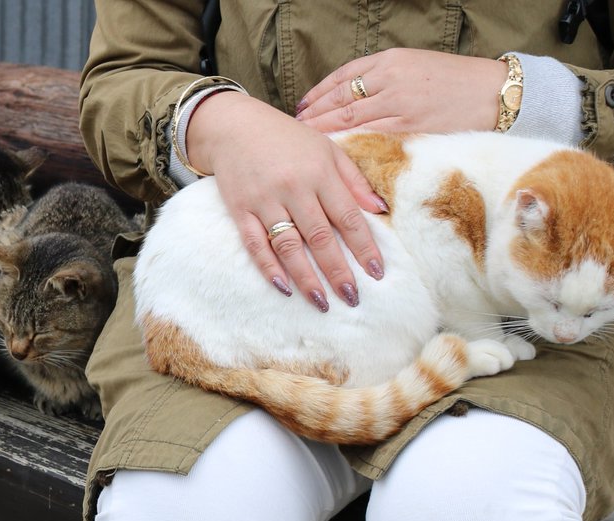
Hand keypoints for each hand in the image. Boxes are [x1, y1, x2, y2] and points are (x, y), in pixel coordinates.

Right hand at [185, 92, 387, 309]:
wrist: (234, 125)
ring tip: (322, 302)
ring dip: (306, 277)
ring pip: (288, 246)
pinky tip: (284, 288)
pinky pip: (255, 245)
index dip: (364, 247)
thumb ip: (353, 179)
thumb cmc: (287, 139)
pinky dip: (269, 268)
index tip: (377, 272)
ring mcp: (264, 200)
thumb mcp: (326, 149)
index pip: (347, 217)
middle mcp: (293, 187)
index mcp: (319, 172)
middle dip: (338, 271)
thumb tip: (380, 211)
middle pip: (320, 237)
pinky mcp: (240, 210)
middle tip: (352, 298)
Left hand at [295, 48, 507, 134]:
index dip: (319, 93)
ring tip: (305, 143)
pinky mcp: (408, 127)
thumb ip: (387, 80)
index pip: (344, 76)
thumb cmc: (456, 82)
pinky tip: (333, 154)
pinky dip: (348, 145)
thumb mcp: (417, 68)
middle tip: (293, 129)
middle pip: (340, 98)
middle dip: (314, 114)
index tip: (303, 106)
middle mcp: (390, 79)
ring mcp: (398, 103)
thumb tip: (355, 99)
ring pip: (349, 118)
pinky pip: (369, 137)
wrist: (493, 94)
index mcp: (391, 60)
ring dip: (324, 132)